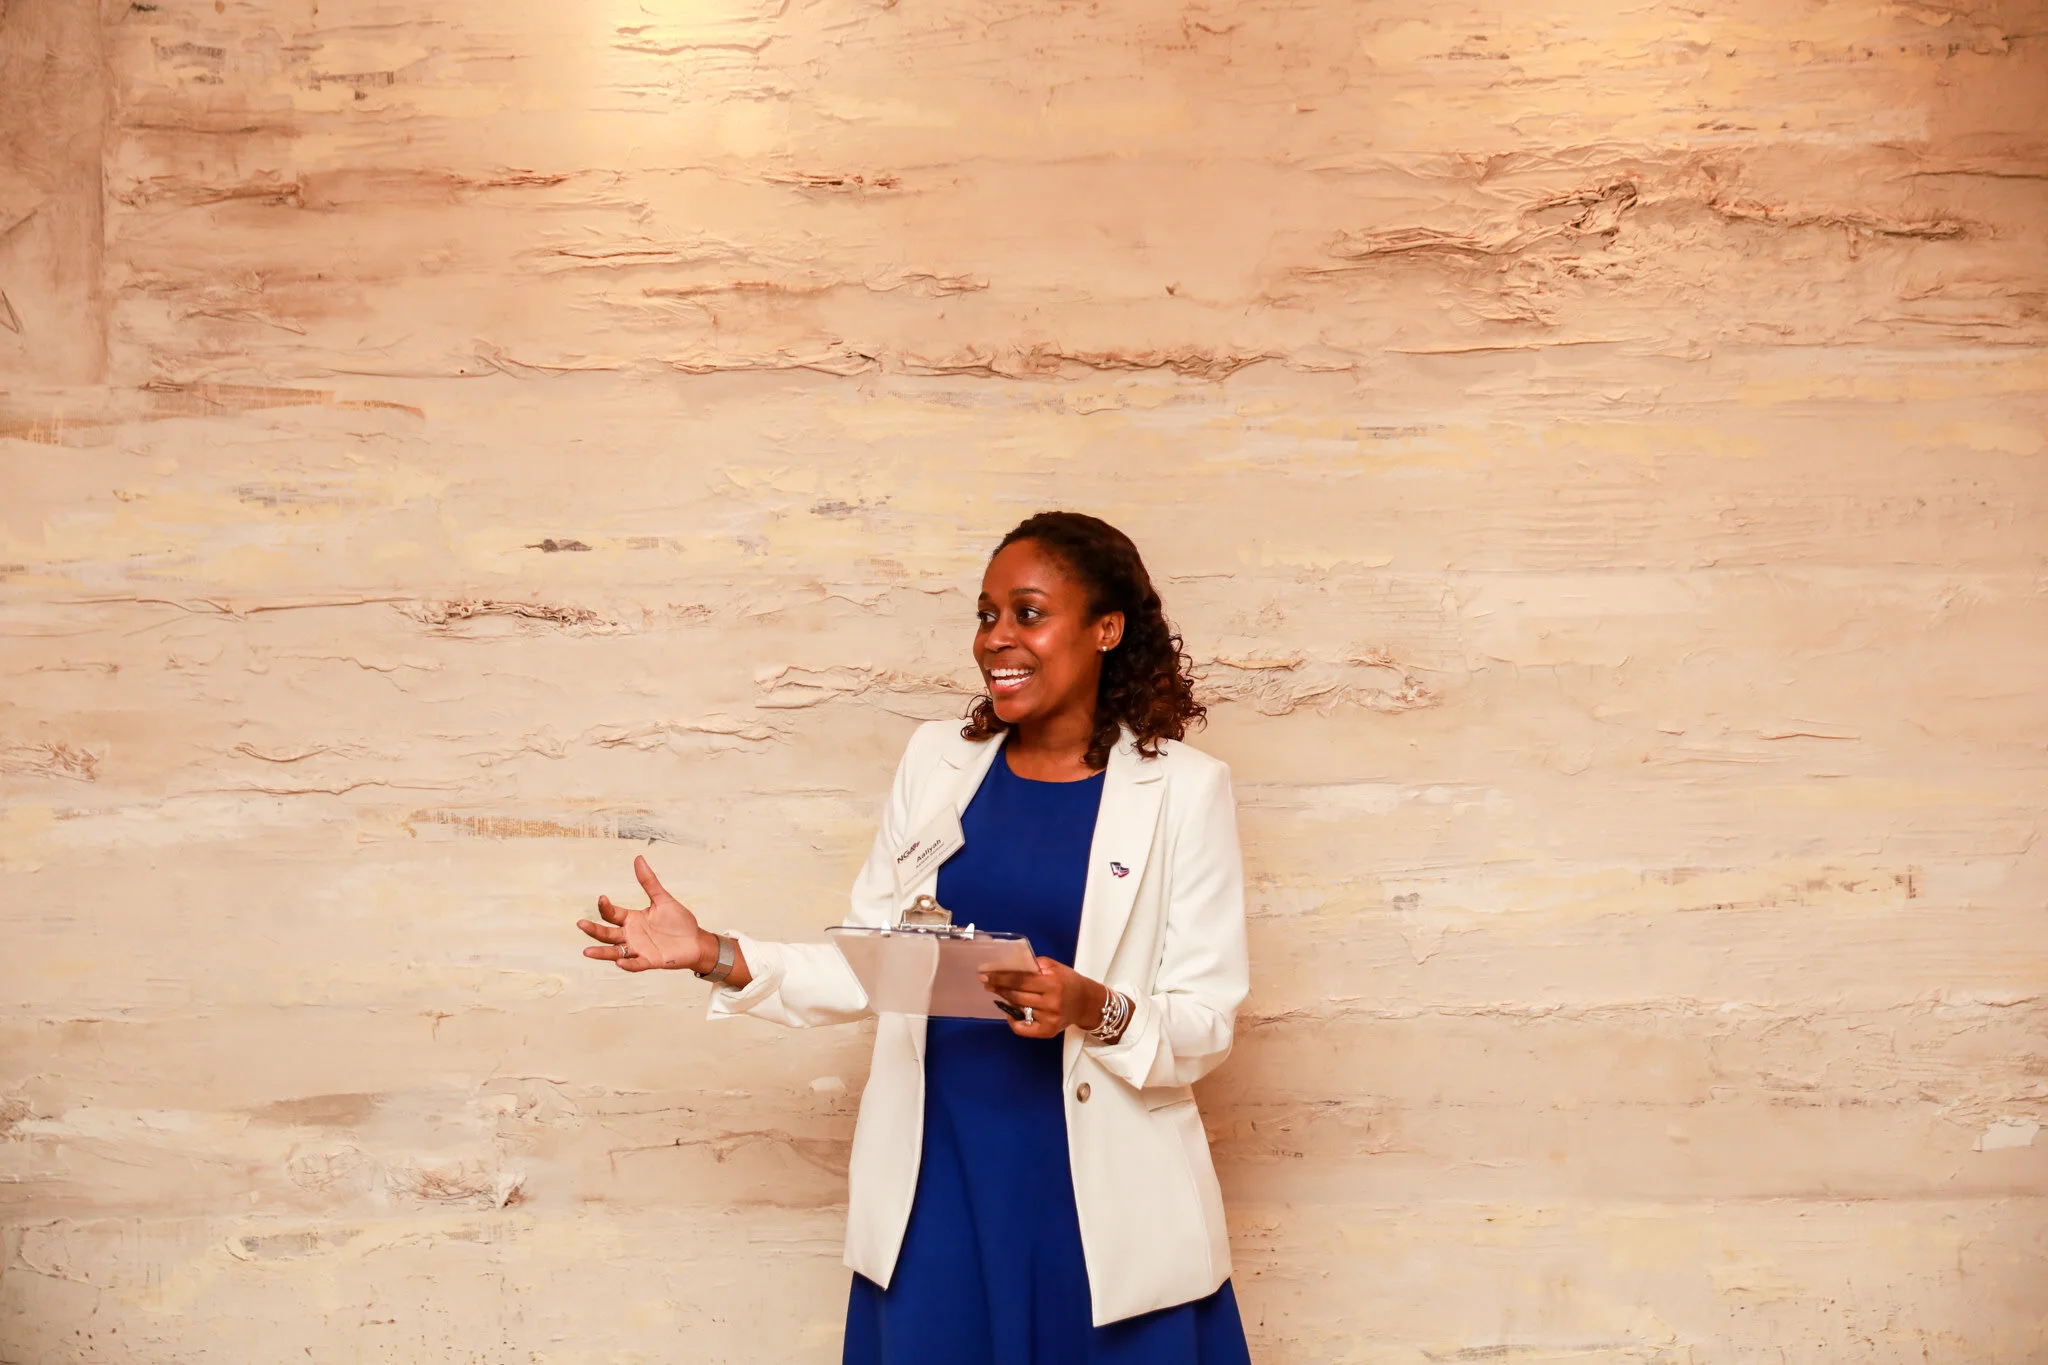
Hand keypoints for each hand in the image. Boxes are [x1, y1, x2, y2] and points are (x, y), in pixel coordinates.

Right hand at [577, 855, 706, 972]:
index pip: (613, 914)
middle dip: (594, 930)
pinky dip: (628, 964)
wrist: (696, 941)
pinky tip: (620, 962)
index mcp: (632, 919)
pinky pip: (636, 964)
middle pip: (607, 934)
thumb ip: (649, 882)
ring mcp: (639, 949)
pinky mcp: (650, 961)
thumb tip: (638, 858)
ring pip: (615, 952)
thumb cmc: (679, 921)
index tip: (602, 898)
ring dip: (602, 952)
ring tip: (587, 951)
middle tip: (580, 924)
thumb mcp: (663, 899)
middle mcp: (631, 935)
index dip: (606, 907)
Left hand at [979, 957, 1108, 1039]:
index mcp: (1052, 982)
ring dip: (1005, 1000)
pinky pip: (1023, 1029)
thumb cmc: (1069, 981)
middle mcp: (1051, 1001)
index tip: (986, 974)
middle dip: (999, 987)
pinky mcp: (1048, 1031)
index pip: (1020, 979)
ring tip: (999, 993)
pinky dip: (1013, 1021)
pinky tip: (1010, 1013)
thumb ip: (1035, 965)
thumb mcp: (1055, 967)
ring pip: (1019, 1008)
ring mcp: (1049, 1018)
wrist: (1087, 1003)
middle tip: (987, 982)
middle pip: (1016, 994)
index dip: (1001, 977)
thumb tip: (1011, 965)